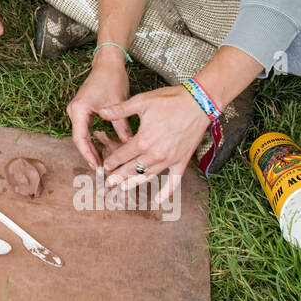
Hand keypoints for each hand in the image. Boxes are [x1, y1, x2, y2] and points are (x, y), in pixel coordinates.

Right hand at [65, 55, 131, 170]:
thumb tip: (129, 145)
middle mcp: (74, 111)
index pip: (80, 139)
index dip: (88, 155)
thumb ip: (122, 126)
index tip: (97, 167)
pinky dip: (93, 139)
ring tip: (102, 162)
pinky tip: (102, 148)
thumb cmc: (111, 80)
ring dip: (91, 148)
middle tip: (100, 169)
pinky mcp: (82, 109)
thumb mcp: (119, 105)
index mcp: (79, 110)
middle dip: (89, 154)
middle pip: (79, 139)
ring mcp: (77, 110)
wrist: (107, 63)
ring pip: (82, 135)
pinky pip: (85, 129)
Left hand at [96, 83, 212, 204]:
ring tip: (124, 188)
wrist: (198, 103)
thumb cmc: (170, 101)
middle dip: (118, 176)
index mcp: (143, 140)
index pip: (122, 155)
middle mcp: (155, 154)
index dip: (111, 161)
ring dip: (135, 183)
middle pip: (132, 169)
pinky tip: (159, 200)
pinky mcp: (181, 161)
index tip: (104, 166)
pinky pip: (173, 181)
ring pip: (148, 175)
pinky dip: (166, 191)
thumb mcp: (142, 101)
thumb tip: (101, 112)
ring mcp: (169, 160)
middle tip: (108, 184)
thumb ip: (120, 110)